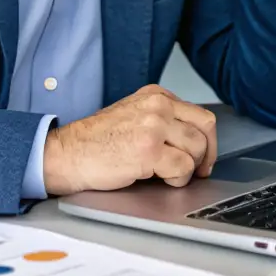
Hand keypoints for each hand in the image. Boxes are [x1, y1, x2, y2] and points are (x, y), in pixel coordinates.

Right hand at [42, 85, 217, 196]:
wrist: (69, 153)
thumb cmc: (98, 140)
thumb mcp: (133, 114)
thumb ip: (162, 118)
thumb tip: (193, 139)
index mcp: (155, 95)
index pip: (200, 114)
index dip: (207, 140)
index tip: (203, 156)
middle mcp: (157, 105)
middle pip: (205, 129)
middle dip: (205, 154)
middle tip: (196, 170)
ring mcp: (154, 126)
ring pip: (197, 149)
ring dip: (188, 168)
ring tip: (168, 174)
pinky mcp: (149, 150)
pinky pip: (183, 168)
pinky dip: (177, 180)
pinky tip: (160, 179)